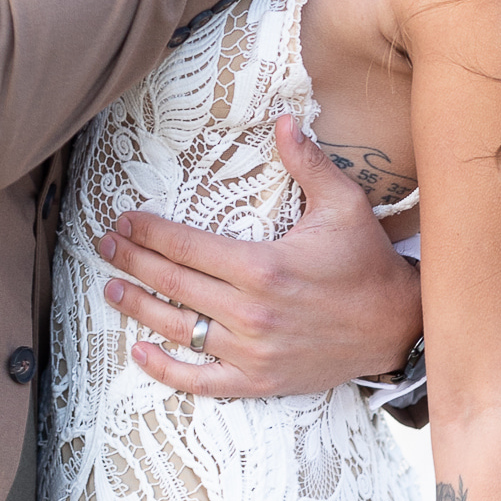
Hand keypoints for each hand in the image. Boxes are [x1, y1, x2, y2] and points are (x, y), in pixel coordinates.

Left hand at [97, 115, 424, 396]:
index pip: (188, 246)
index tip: (124, 220)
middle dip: (134, 261)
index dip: (150, 232)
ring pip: (180, 330)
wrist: (396, 327)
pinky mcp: (259, 381)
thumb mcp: (343, 204)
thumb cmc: (366, 262)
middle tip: (104, 245)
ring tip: (111, 288)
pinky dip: (167, 370)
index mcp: (263, 268)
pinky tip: (140, 352)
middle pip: (175, 283)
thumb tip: (283, 119)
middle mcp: (250, 313)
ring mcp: (252, 352)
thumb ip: (307, 162)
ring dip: (140, 308)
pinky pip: (202, 381)